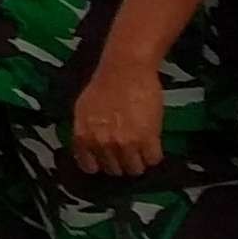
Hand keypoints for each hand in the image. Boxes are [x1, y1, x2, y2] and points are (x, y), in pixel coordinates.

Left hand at [70, 60, 167, 178]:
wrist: (126, 69)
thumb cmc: (104, 84)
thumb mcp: (83, 110)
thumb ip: (85, 132)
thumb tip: (89, 150)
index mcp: (84, 136)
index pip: (90, 166)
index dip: (101, 164)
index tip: (108, 160)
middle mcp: (102, 143)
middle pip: (115, 169)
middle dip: (121, 162)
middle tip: (128, 151)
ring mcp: (126, 142)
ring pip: (135, 168)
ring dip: (139, 161)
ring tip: (142, 150)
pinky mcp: (148, 138)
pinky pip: (153, 159)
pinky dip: (154, 155)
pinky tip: (152, 145)